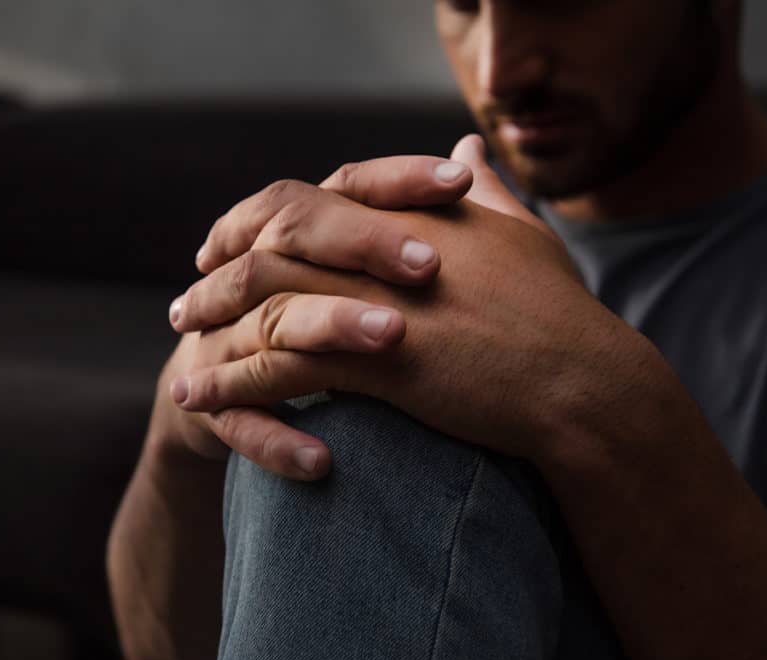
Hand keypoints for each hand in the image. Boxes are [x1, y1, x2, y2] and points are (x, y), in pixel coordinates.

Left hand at [170, 136, 630, 470]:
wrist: (585, 383)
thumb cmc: (560, 317)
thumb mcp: (522, 237)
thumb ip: (487, 192)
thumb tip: (469, 149)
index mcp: (406, 213)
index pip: (309, 199)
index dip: (258, 220)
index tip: (228, 244)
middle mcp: (380, 245)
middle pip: (269, 241)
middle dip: (217, 271)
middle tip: (186, 302)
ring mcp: (374, 299)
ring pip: (263, 300)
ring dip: (213, 329)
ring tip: (181, 361)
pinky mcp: (375, 358)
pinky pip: (278, 366)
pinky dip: (230, 383)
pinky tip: (199, 403)